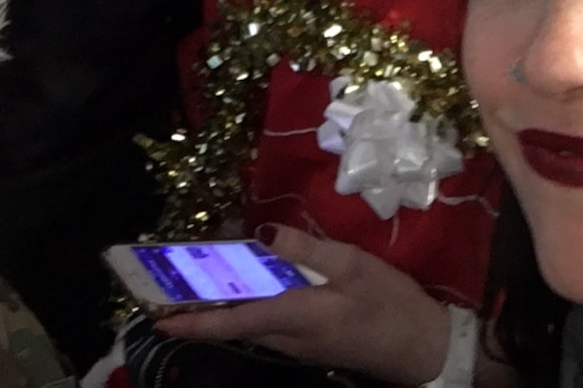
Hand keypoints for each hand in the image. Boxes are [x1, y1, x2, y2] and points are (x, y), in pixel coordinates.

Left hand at [155, 226, 451, 384]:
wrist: (423, 348)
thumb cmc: (390, 305)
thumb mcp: (353, 267)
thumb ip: (306, 250)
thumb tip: (263, 233)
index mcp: (295, 317)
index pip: (233, 322)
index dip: (194, 322)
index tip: (159, 319)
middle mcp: (289, 338)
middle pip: (235, 324)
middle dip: (203, 307)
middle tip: (174, 280)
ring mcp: (299, 345)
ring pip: (251, 325)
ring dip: (226, 305)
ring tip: (203, 276)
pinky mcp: (311, 342)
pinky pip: (270, 324)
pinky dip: (251, 305)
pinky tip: (252, 283)